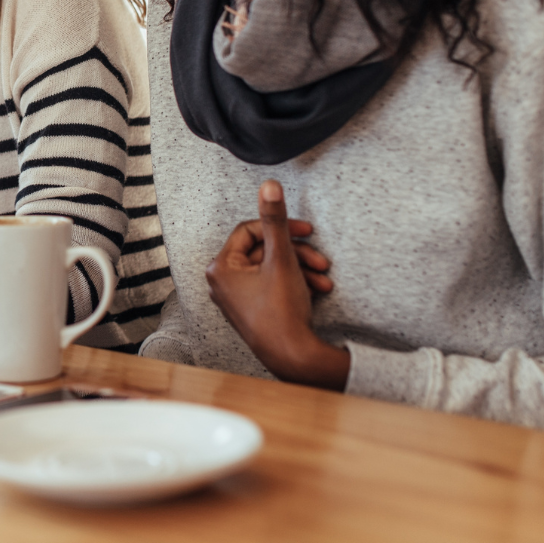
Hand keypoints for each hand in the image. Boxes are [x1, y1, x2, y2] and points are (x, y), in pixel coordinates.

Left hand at [205, 181, 349, 390]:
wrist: (294, 357)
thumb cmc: (281, 311)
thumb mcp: (282, 259)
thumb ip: (276, 220)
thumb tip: (268, 185)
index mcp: (221, 267)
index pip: (250, 231)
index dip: (281, 228)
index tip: (306, 231)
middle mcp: (223, 282)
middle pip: (263, 250)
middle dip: (296, 253)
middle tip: (319, 259)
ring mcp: (236, 298)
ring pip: (272, 268)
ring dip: (300, 269)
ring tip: (322, 277)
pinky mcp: (251, 309)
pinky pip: (272, 285)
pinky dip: (294, 283)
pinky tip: (318, 290)